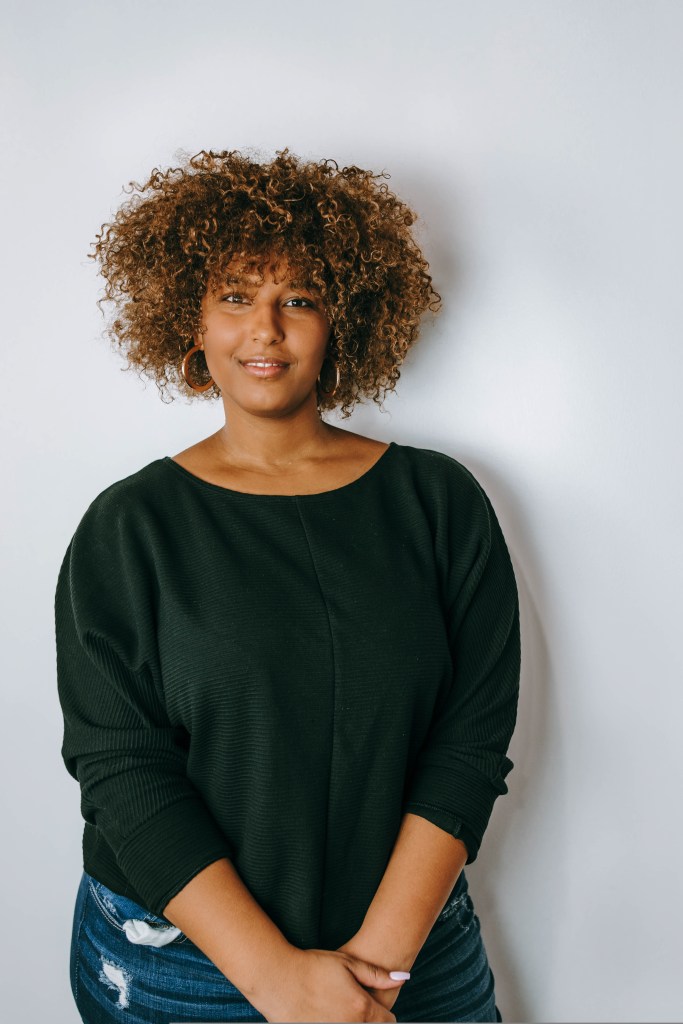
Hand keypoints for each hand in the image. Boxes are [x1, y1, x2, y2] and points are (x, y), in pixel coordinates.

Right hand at [252, 945, 408, 1021]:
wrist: (277, 978)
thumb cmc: (312, 965)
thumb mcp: (347, 962)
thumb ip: (376, 974)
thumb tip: (404, 978)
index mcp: (361, 1008)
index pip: (388, 1021)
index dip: (384, 1013)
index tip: (376, 1005)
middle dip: (369, 1020)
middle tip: (354, 1006)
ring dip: (353, 1023)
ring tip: (338, 1007)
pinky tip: (325, 1014)